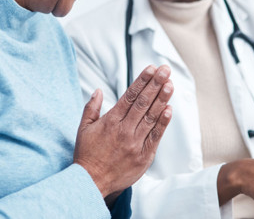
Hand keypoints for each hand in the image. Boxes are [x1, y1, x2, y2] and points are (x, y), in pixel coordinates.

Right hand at [74, 65, 173, 196]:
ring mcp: (135, 144)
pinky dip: (163, 123)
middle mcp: (124, 130)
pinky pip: (155, 137)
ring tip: (170, 84)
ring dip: (162, 99)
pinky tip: (169, 109)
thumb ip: (91, 108)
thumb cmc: (87, 155)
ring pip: (151, 117)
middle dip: (155, 84)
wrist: (91, 183)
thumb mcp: (83, 129)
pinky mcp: (143, 157)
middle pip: (143, 103)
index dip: (142, 81)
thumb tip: (99, 90)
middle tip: (165, 70)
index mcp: (110, 121)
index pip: (130, 96)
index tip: (151, 68)